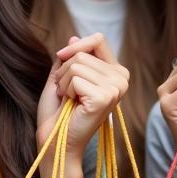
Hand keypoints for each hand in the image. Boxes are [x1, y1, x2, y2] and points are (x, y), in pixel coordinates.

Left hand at [42, 33, 129, 157]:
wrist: (55, 140)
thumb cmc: (58, 111)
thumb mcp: (62, 78)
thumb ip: (69, 59)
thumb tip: (74, 37)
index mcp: (115, 72)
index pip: (98, 40)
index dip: (76, 45)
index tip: (61, 57)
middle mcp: (121, 79)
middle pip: (82, 53)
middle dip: (64, 71)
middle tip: (67, 93)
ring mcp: (116, 88)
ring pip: (76, 64)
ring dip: (63, 82)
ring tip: (69, 99)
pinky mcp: (105, 97)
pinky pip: (75, 78)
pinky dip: (66, 90)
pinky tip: (72, 105)